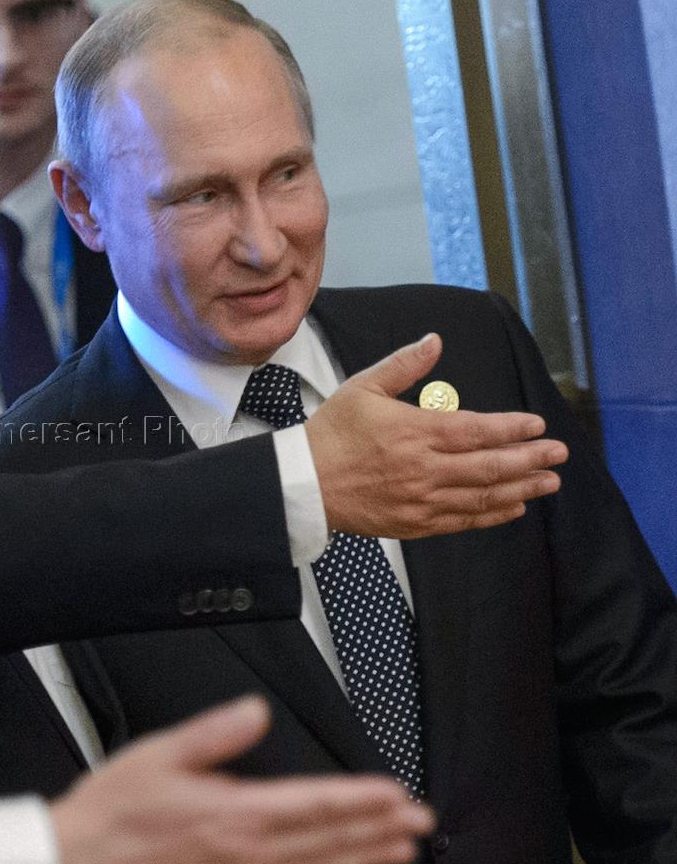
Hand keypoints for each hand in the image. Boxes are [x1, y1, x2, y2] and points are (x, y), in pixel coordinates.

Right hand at [50, 697, 433, 863]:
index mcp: (232, 814)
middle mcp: (243, 856)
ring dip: (361, 861)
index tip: (397, 795)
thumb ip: (215, 732)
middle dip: (378, 830)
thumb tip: (255, 712)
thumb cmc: (111, 813)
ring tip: (396, 853)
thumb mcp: (159, 753)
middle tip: (418, 824)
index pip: (315, 804)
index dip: (362, 799)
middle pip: (328, 842)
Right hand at [305, 333, 567, 537]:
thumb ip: (404, 365)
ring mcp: (422, 500)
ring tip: (549, 482)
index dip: (512, 428)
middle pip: (490, 465)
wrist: (304, 483)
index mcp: (415, 432)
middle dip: (530, 459)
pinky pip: (463, 520)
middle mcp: (425, 469)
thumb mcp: (363, 388)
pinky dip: (492, 514)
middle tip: (559, 454)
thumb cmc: (331, 433)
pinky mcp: (415, 523)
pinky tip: (513, 506)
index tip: (538, 426)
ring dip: (521, 488)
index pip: (477, 430)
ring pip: (483, 495)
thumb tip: (435, 340)